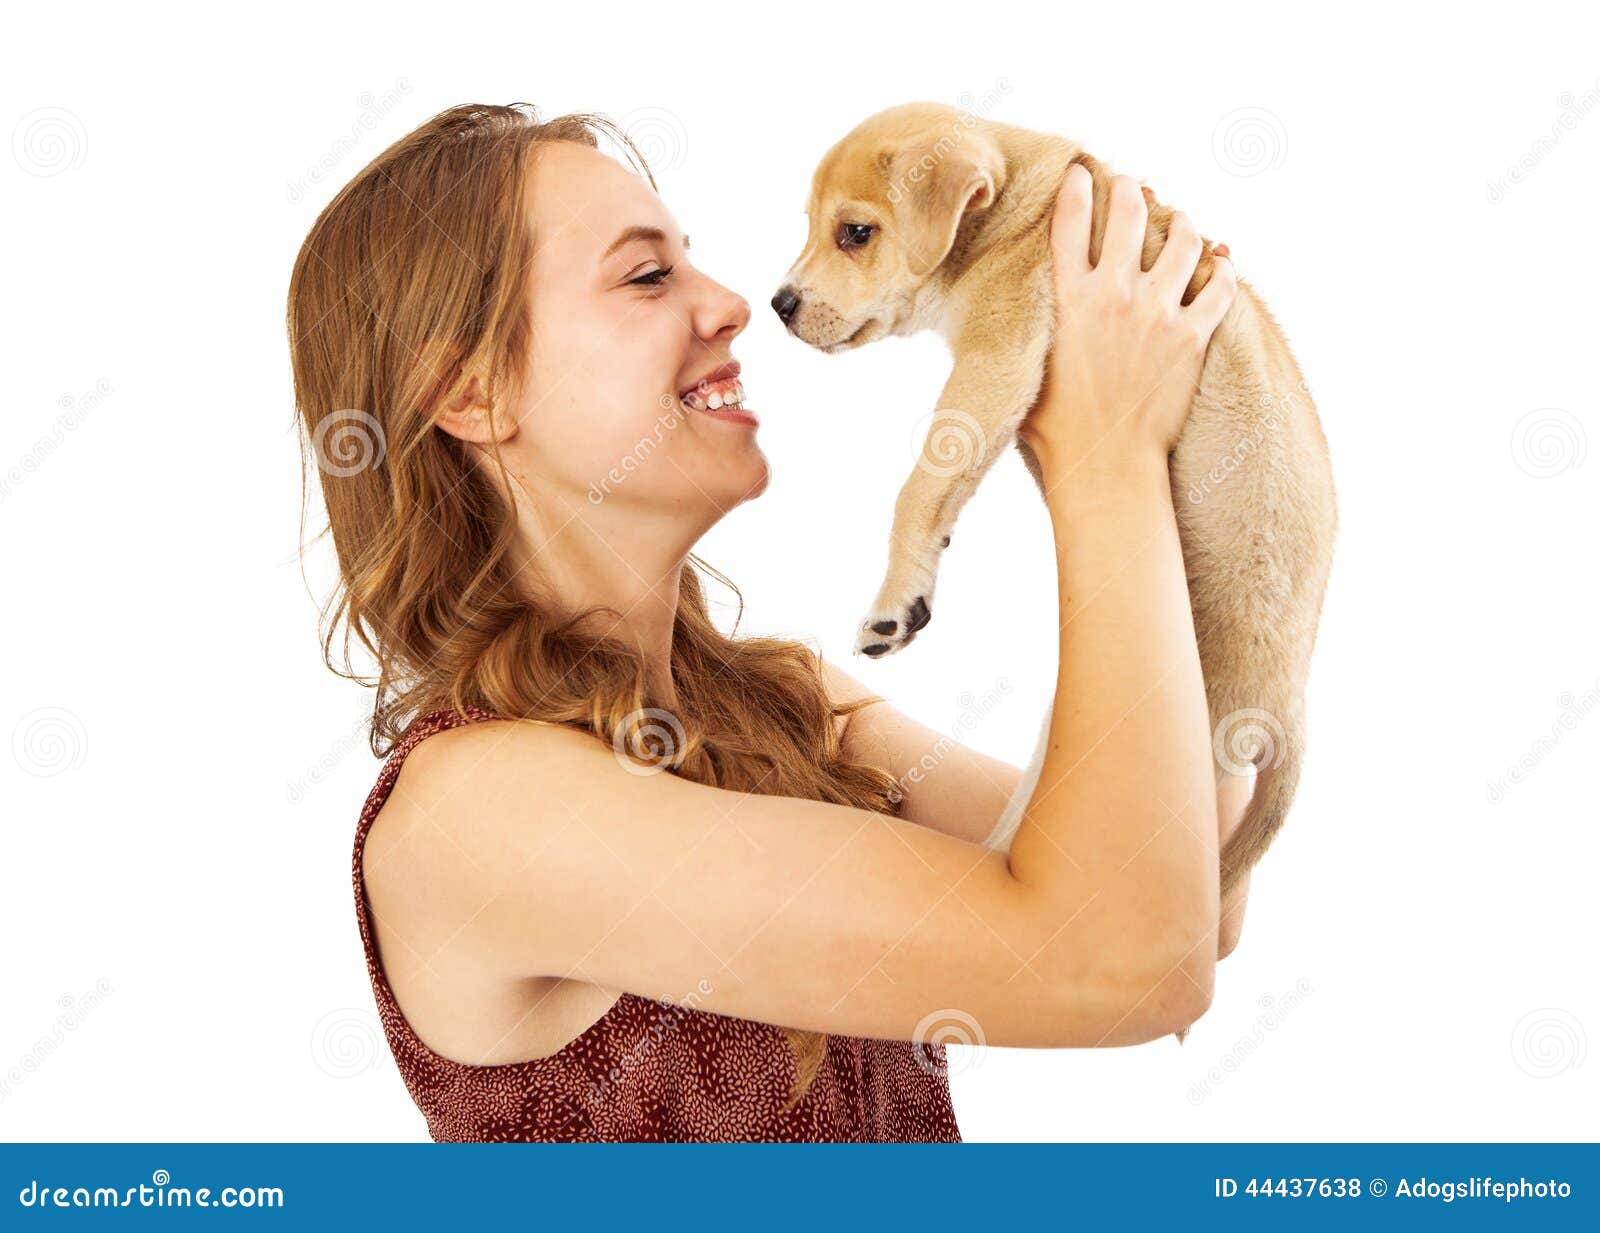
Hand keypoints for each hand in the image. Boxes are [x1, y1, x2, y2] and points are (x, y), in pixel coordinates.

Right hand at [1020, 164, 1236, 472]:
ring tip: (1180, 220)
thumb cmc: (1053, 427)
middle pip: (1130, 212)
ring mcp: (1157, 312)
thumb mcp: (1025, 363)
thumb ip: (1027, 324)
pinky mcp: (1192, 337)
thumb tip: (1006, 307)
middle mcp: (1114, 293)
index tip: (1083, 172)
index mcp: (1067, 296)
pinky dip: (1224, 268)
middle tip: (1131, 185)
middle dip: (1131, 189)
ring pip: (1184, 240)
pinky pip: (1220, 286)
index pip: (1071, 219)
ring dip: (1183, 222)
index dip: (1078, 186)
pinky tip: (1222, 260)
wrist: (1104, 464)